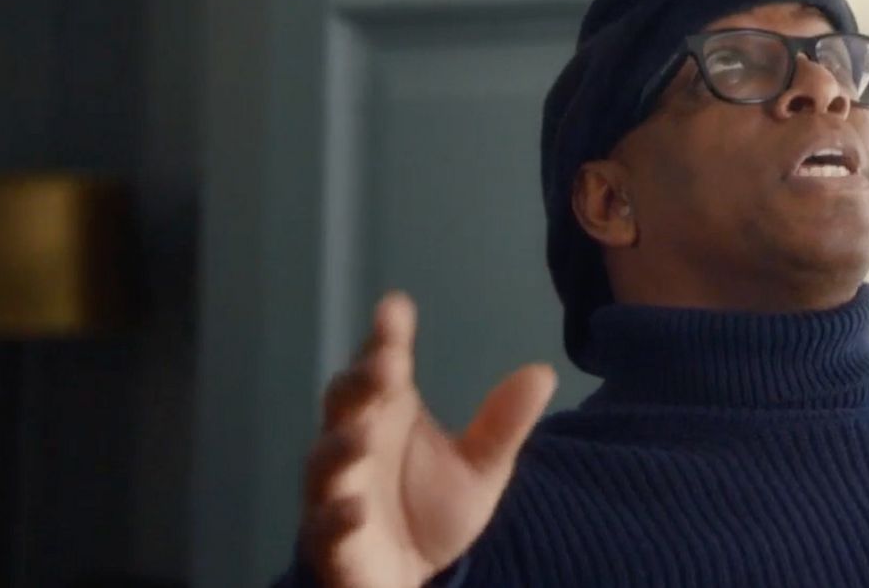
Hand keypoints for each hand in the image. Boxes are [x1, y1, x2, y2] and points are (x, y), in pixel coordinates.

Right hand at [300, 291, 556, 587]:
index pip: (381, 366)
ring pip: (327, 462)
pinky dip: (335, 517)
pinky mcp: (332, 543)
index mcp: (385, 414)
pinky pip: (325, 528)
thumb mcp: (479, 469)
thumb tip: (544, 371)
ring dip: (342, 446)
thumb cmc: (429, 511)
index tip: (396, 308)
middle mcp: (353, 444)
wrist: (408, 581)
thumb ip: (502, 425)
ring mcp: (336, 492)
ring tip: (364, 434)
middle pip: (346, 403)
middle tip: (386, 362)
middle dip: (361, 382)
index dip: (384, 337)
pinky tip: (354, 508)